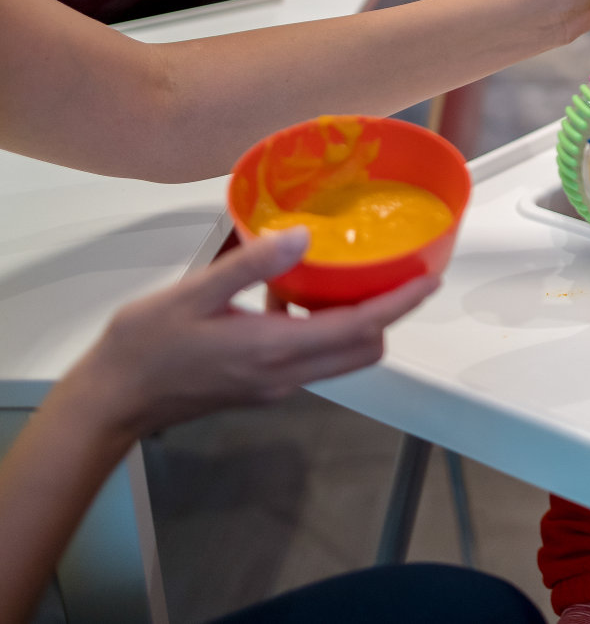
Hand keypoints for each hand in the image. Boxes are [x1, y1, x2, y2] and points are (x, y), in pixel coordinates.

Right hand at [60, 228, 438, 440]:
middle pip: (365, 350)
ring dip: (358, 324)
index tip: (431, 279)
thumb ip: (251, 265)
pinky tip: (295, 298)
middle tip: (396, 273)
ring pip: (343, 357)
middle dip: (390, 315)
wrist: (113, 400)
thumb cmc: (144, 346)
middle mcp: (286, 374)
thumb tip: (303, 236)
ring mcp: (277, 385)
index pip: (361, 328)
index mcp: (275, 349)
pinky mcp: (263, 387)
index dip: (401, 304)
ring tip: (351, 279)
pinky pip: (315, 359)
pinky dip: (325, 332)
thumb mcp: (193, 293)